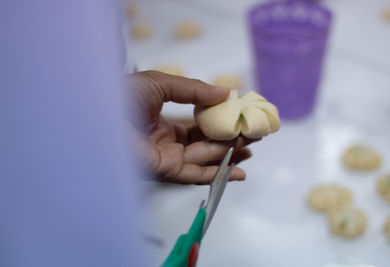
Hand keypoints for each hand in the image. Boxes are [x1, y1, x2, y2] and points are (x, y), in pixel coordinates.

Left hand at [127, 71, 256, 184]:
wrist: (97, 114)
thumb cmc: (123, 95)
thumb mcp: (162, 84)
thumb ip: (194, 90)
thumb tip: (226, 92)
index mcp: (162, 120)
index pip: (197, 125)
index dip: (219, 122)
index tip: (240, 117)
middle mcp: (166, 141)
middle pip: (204, 144)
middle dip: (230, 141)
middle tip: (253, 135)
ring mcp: (166, 157)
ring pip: (204, 159)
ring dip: (229, 156)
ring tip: (252, 149)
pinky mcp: (165, 170)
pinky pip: (195, 173)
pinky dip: (218, 173)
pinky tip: (239, 171)